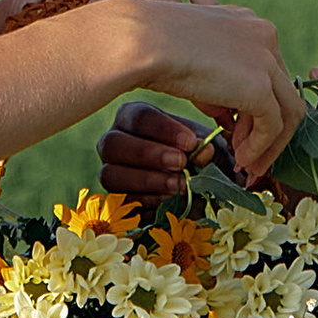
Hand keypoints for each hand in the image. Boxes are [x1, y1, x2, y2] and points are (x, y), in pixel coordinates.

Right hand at [100, 97, 214, 199]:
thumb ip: (205, 146)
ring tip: (177, 184)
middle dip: (149, 154)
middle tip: (181, 162)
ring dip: (147, 180)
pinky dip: (147, 201)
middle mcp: (113, 142)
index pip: (139, 116)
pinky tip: (169, 199)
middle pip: (113, 143)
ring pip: (110, 174)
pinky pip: (121, 200)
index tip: (190, 142)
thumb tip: (203, 150)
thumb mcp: (207, 147)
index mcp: (132, 117)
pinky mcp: (115, 199)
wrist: (197, 189)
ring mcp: (110, 172)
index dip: (163, 129)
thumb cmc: (198, 156)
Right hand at [113, 0, 306, 181]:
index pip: (268, 71)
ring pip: (288, 111)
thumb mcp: (194, 63)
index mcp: (248, 24)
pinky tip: (241, 160)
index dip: (257, 105)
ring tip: (247, 164)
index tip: (239, 132)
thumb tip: (229, 118)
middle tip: (249, 156)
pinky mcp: (259, 85)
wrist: (140, 39)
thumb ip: (217, 86)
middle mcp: (265, 37)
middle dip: (269, 128)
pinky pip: (272, 127)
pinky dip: (260, 148)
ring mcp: (266, 60)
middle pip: (283, 91)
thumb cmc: (152, 46)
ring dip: (270, 143)